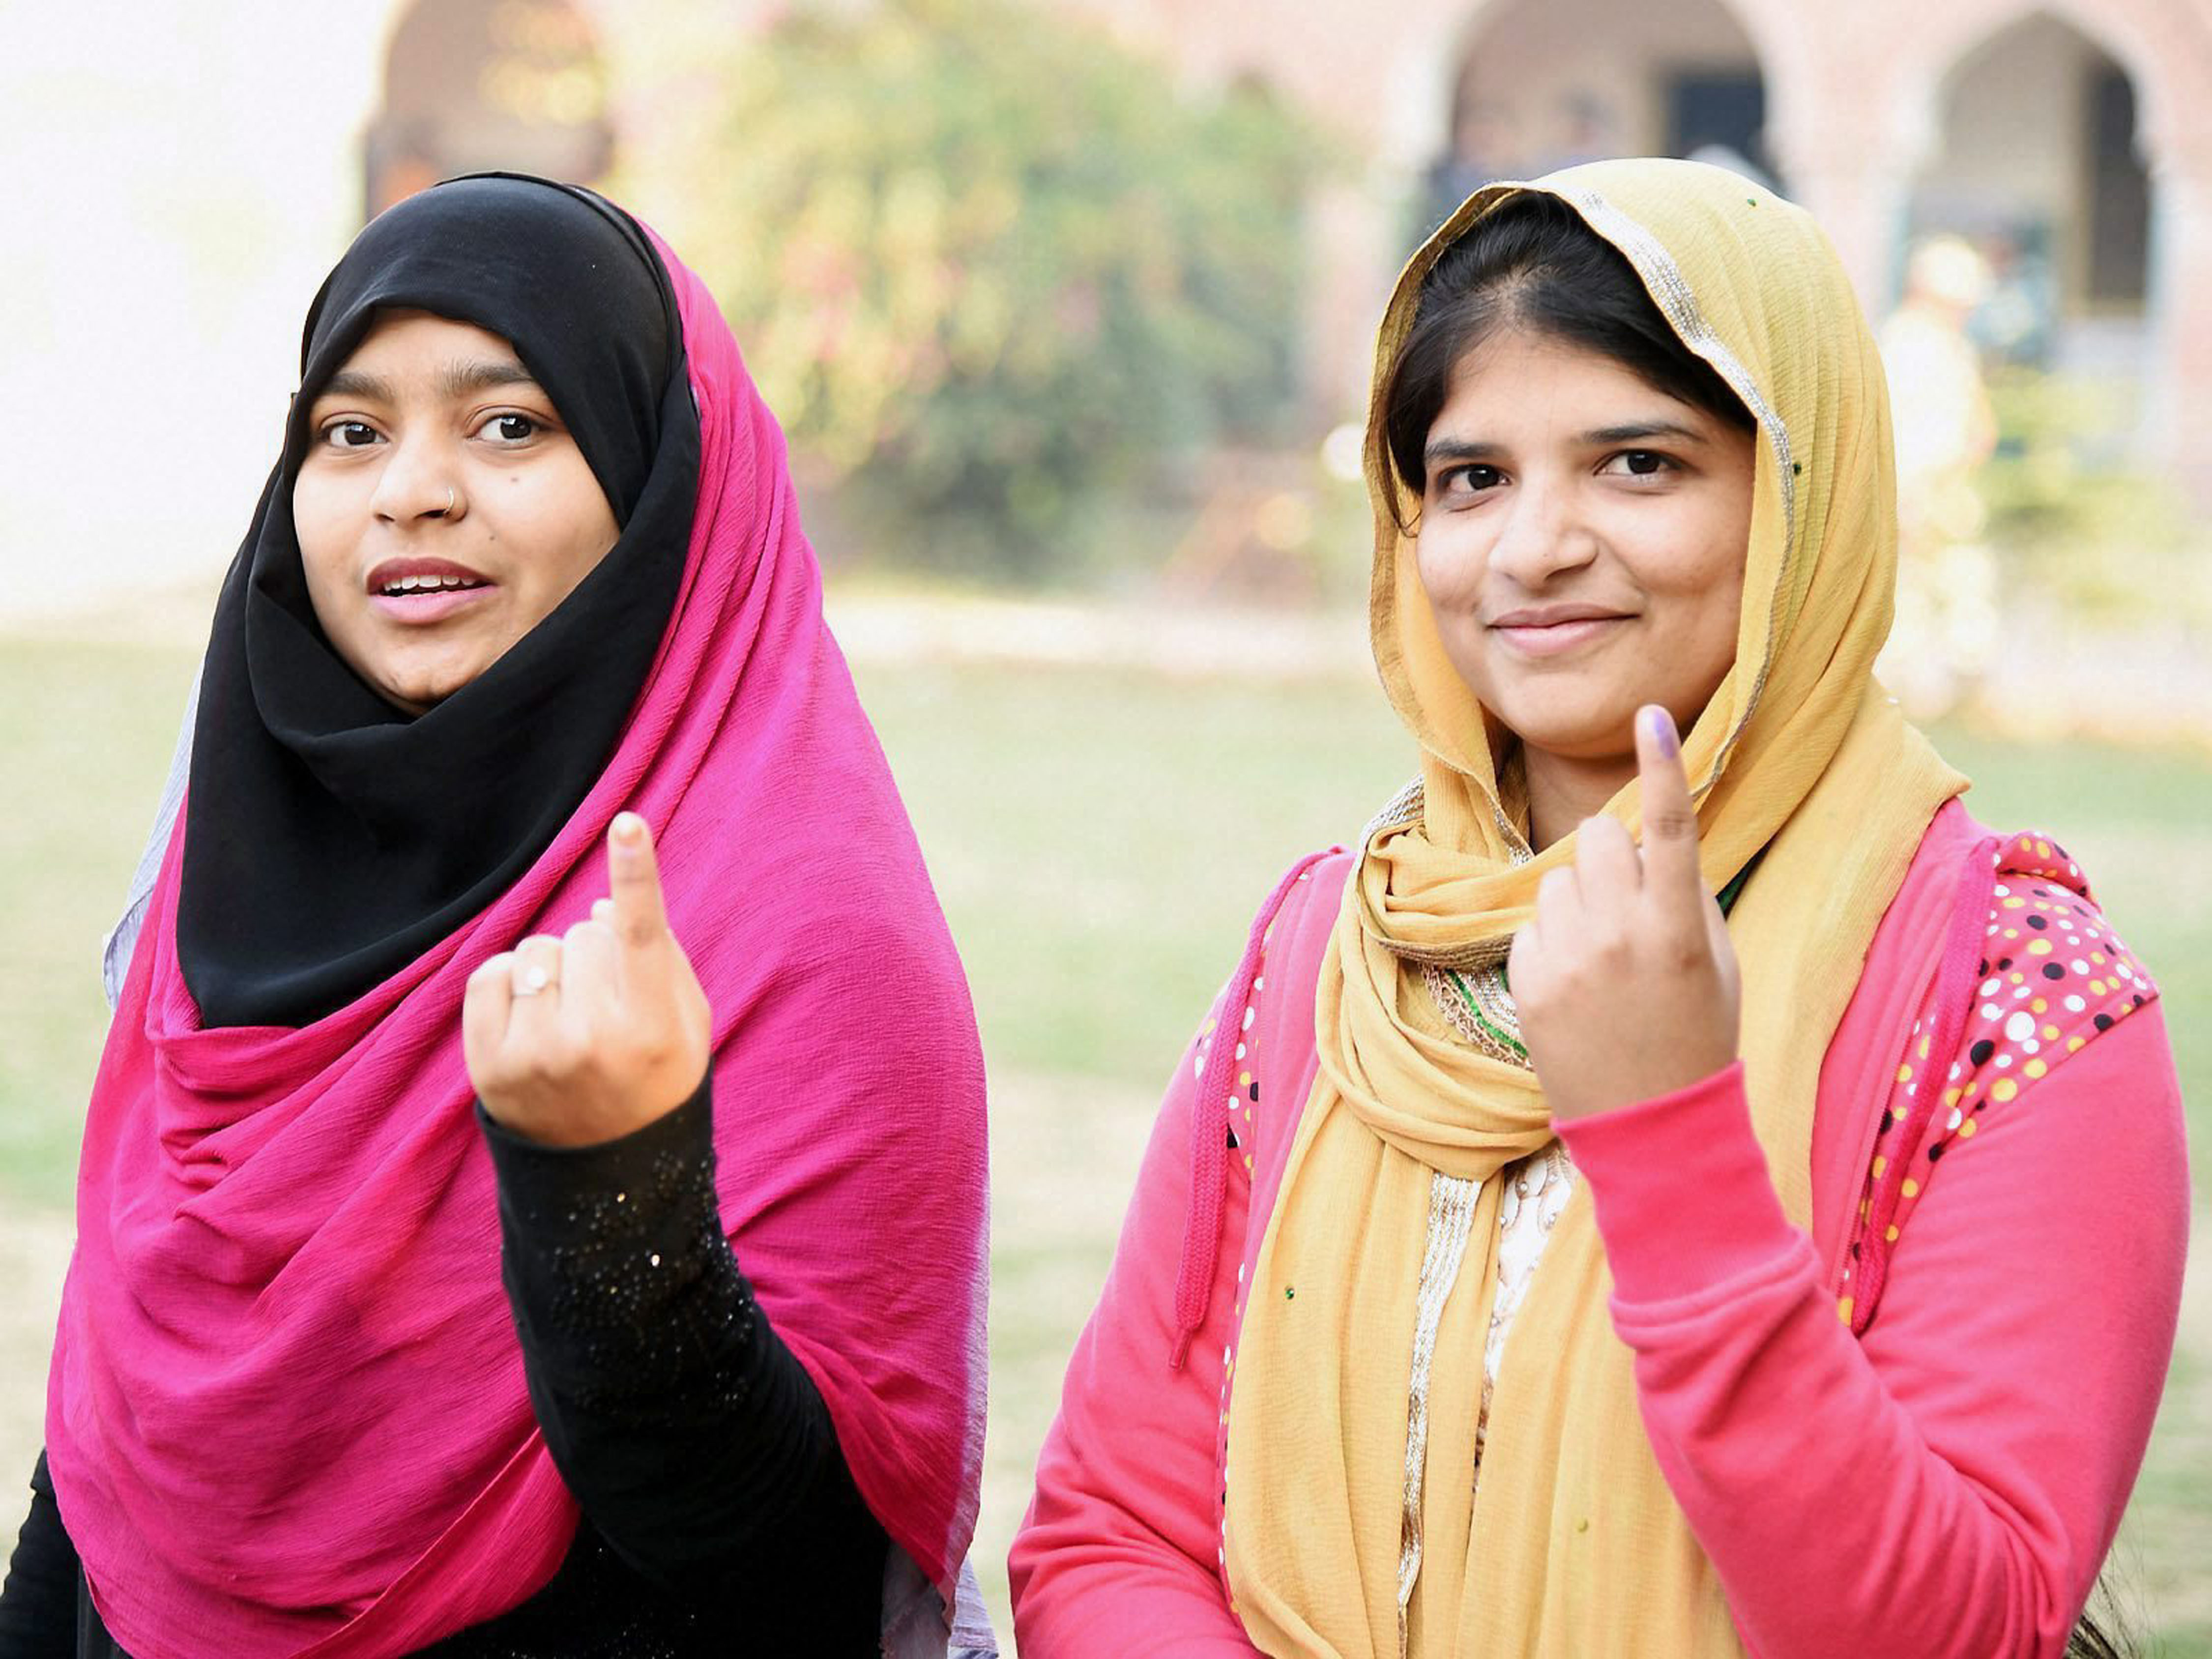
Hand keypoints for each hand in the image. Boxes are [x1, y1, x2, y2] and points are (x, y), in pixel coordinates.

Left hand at [465, 814, 710, 1146]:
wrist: (606, 1177)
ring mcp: (535, 1055)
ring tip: (569, 1013)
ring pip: (537, 950)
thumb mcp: (688, 1024)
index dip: (635, 874)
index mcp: (652, 1029)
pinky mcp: (488, 1065)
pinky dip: (507, 983)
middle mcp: (592, 1041)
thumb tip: (596, 909)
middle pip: (584, 933)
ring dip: (553, 968)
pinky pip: (488, 975)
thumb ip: (658, 958)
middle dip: (596, 953)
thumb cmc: (658, 1080)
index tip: (628, 823)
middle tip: (608, 1002)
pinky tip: (531, 1016)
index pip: (640, 935)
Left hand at [1506, 705, 1740, 1122]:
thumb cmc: (1696, 1037)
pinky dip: (1553, 942)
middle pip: (1599, 837)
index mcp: (1678, 929)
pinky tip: (1577, 986)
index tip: (1651, 715)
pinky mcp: (1526, 981)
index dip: (1664, 767)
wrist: (1650, 1126)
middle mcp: (1619, 935)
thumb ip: (1685, 897)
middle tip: (1631, 904)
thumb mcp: (1716, 964)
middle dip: (1613, 855)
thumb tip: (1650, 842)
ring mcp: (1567, 959)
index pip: (1671, 829)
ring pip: (1559, 879)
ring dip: (1580, 901)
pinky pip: (1533, 923)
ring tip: (1605, 959)